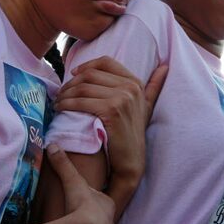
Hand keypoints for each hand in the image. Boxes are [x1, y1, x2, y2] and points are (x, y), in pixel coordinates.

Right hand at [45, 144, 115, 223]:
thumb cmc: (82, 207)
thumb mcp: (73, 182)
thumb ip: (63, 164)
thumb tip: (52, 145)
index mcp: (107, 205)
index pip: (99, 200)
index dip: (90, 200)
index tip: (80, 202)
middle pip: (100, 220)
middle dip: (91, 220)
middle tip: (76, 221)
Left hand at [54, 56, 167, 218]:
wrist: (130, 161)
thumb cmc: (132, 135)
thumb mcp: (146, 107)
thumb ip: (154, 86)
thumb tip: (165, 67)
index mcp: (136, 83)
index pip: (105, 62)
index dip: (86, 66)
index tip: (74, 75)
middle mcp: (131, 87)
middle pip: (90, 75)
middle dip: (71, 83)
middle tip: (61, 93)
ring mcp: (122, 98)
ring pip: (82, 87)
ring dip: (65, 94)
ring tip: (58, 102)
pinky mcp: (111, 111)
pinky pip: (81, 101)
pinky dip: (66, 104)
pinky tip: (60, 109)